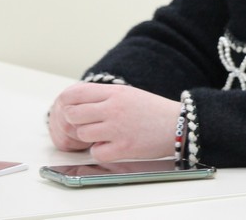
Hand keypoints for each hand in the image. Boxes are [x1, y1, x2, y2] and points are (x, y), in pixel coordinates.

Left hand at [48, 82, 179, 161]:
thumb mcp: (129, 93)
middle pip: (73, 115)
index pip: (75, 94)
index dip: (67, 103)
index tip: (71, 109)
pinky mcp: (123, 148)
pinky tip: (112, 146)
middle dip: (75, 122)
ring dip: (88, 137)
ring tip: (103, 135)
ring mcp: (118, 129)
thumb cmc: (152, 110)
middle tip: (87, 125)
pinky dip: (101, 151)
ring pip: (82, 134)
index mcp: (115, 92)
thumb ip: (104, 96)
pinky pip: (96, 152)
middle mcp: (114, 108)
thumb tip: (75, 102)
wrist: (178, 125)